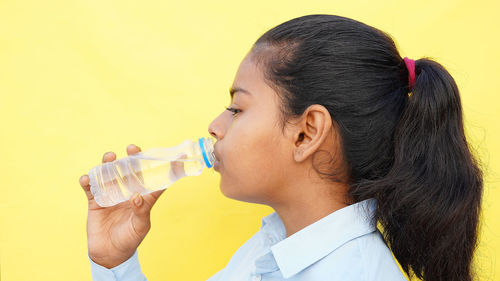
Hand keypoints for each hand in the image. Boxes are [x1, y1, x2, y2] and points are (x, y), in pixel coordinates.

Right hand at [79, 144, 165, 268]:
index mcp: (143, 196)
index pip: (153, 178)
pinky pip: (90, 188)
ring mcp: (111, 194)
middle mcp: (128, 191)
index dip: (161, 166)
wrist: (109, 254)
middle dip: (131, 157)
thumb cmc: (130, 239)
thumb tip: (137, 196)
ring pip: (109, 173)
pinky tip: (87, 178)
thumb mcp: (140, 226)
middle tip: (132, 149)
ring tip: (109, 157)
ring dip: (108, 163)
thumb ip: (141, 211)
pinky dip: (88, 181)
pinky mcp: (96, 200)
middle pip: (130, 169)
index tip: (169, 155)